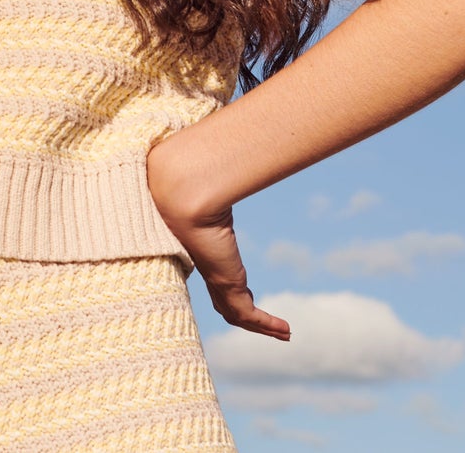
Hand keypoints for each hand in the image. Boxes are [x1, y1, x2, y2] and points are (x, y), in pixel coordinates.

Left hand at [147, 133, 289, 340]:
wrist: (179, 187)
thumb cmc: (185, 173)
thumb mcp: (203, 170)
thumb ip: (209, 158)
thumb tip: (205, 132)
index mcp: (194, 240)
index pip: (209, 267)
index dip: (222, 280)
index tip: (237, 283)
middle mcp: (203, 263)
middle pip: (222, 296)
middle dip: (240, 310)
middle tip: (258, 320)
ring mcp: (214, 276)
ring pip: (236, 311)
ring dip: (259, 323)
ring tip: (280, 332)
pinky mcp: (227, 282)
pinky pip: (248, 315)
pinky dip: (267, 325)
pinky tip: (286, 331)